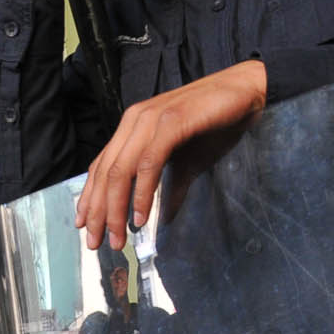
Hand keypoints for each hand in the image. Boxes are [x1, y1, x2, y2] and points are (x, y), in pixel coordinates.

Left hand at [77, 62, 266, 250]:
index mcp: (132, 128)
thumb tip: (161, 218)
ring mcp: (150, 120)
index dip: (90, 198)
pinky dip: (141, 193)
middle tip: (97, 242)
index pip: (101, 167)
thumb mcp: (187, 162)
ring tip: (117, 237)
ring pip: (120, 171)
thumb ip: (169, 187)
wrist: (247, 91)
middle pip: (105, 173)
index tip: (86, 226)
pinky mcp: (171, 122)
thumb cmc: (217, 124)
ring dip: (116, 209)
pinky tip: (140, 217)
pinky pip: (148, 163)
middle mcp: (134, 121)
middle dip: (98, 212)